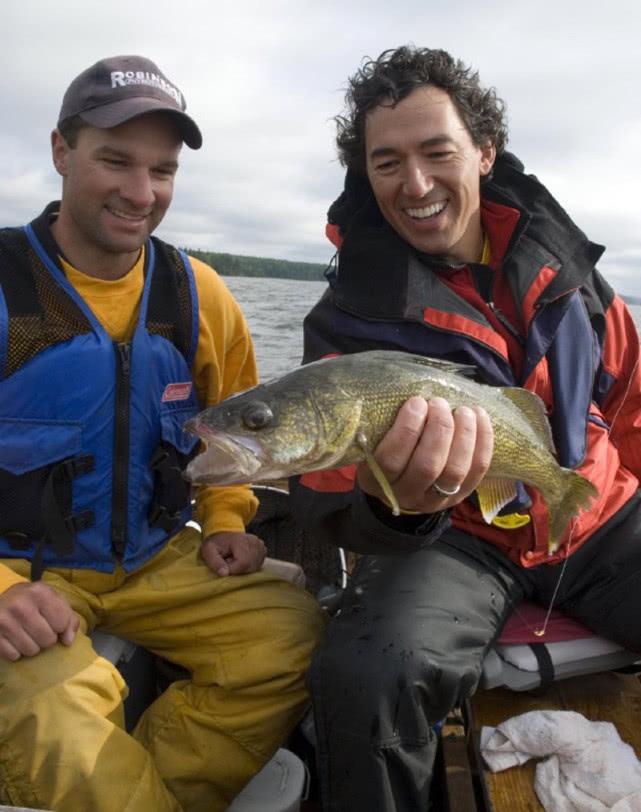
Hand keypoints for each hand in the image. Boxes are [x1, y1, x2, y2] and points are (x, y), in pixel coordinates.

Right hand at [0, 581, 78, 661]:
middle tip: (39, 629)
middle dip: (47, 638)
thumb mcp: (53, 601)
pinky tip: (13, 639)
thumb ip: (69, 618)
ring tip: (26, 634)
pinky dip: (16, 652)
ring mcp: (3, 620)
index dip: (61, 626)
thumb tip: (68, 641)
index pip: (62, 623)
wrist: (1, 602)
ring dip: (32, 646)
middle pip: (48, 639)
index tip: (53, 621)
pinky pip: (14, 656)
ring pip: (31, 650)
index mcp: (39, 591)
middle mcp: (20, 604)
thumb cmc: (33, 602)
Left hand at [200, 531, 266, 575]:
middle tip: (229, 560)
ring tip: (235, 558)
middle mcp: (254, 542)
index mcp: (241, 541)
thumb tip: (225, 574)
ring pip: (254, 567)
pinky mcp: (263, 550)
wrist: (224, 533)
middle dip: (237, 568)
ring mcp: (261, 546)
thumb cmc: (216, 543)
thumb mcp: (208, 551)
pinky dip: (249, 565)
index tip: (225, 562)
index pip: (242, 563)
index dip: (232, 569)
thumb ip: (215, 562)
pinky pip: (257, 565)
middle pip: (249, 567)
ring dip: (243, 568)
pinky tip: (242, 559)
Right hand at [357, 396, 492, 514]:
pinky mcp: (460, 496)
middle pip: (427, 466)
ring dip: (463, 435)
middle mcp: (406, 494)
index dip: (406, 430)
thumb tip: (406, 392)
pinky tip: (479, 416)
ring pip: (455, 470)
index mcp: (377, 480)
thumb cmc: (384, 451)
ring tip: (463, 410)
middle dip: (439, 429)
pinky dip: (483, 441)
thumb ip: (383, 424)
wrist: (400, 485)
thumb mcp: (372, 442)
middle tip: (439, 402)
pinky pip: (477, 470)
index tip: (416, 402)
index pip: (390, 461)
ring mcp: (435, 500)